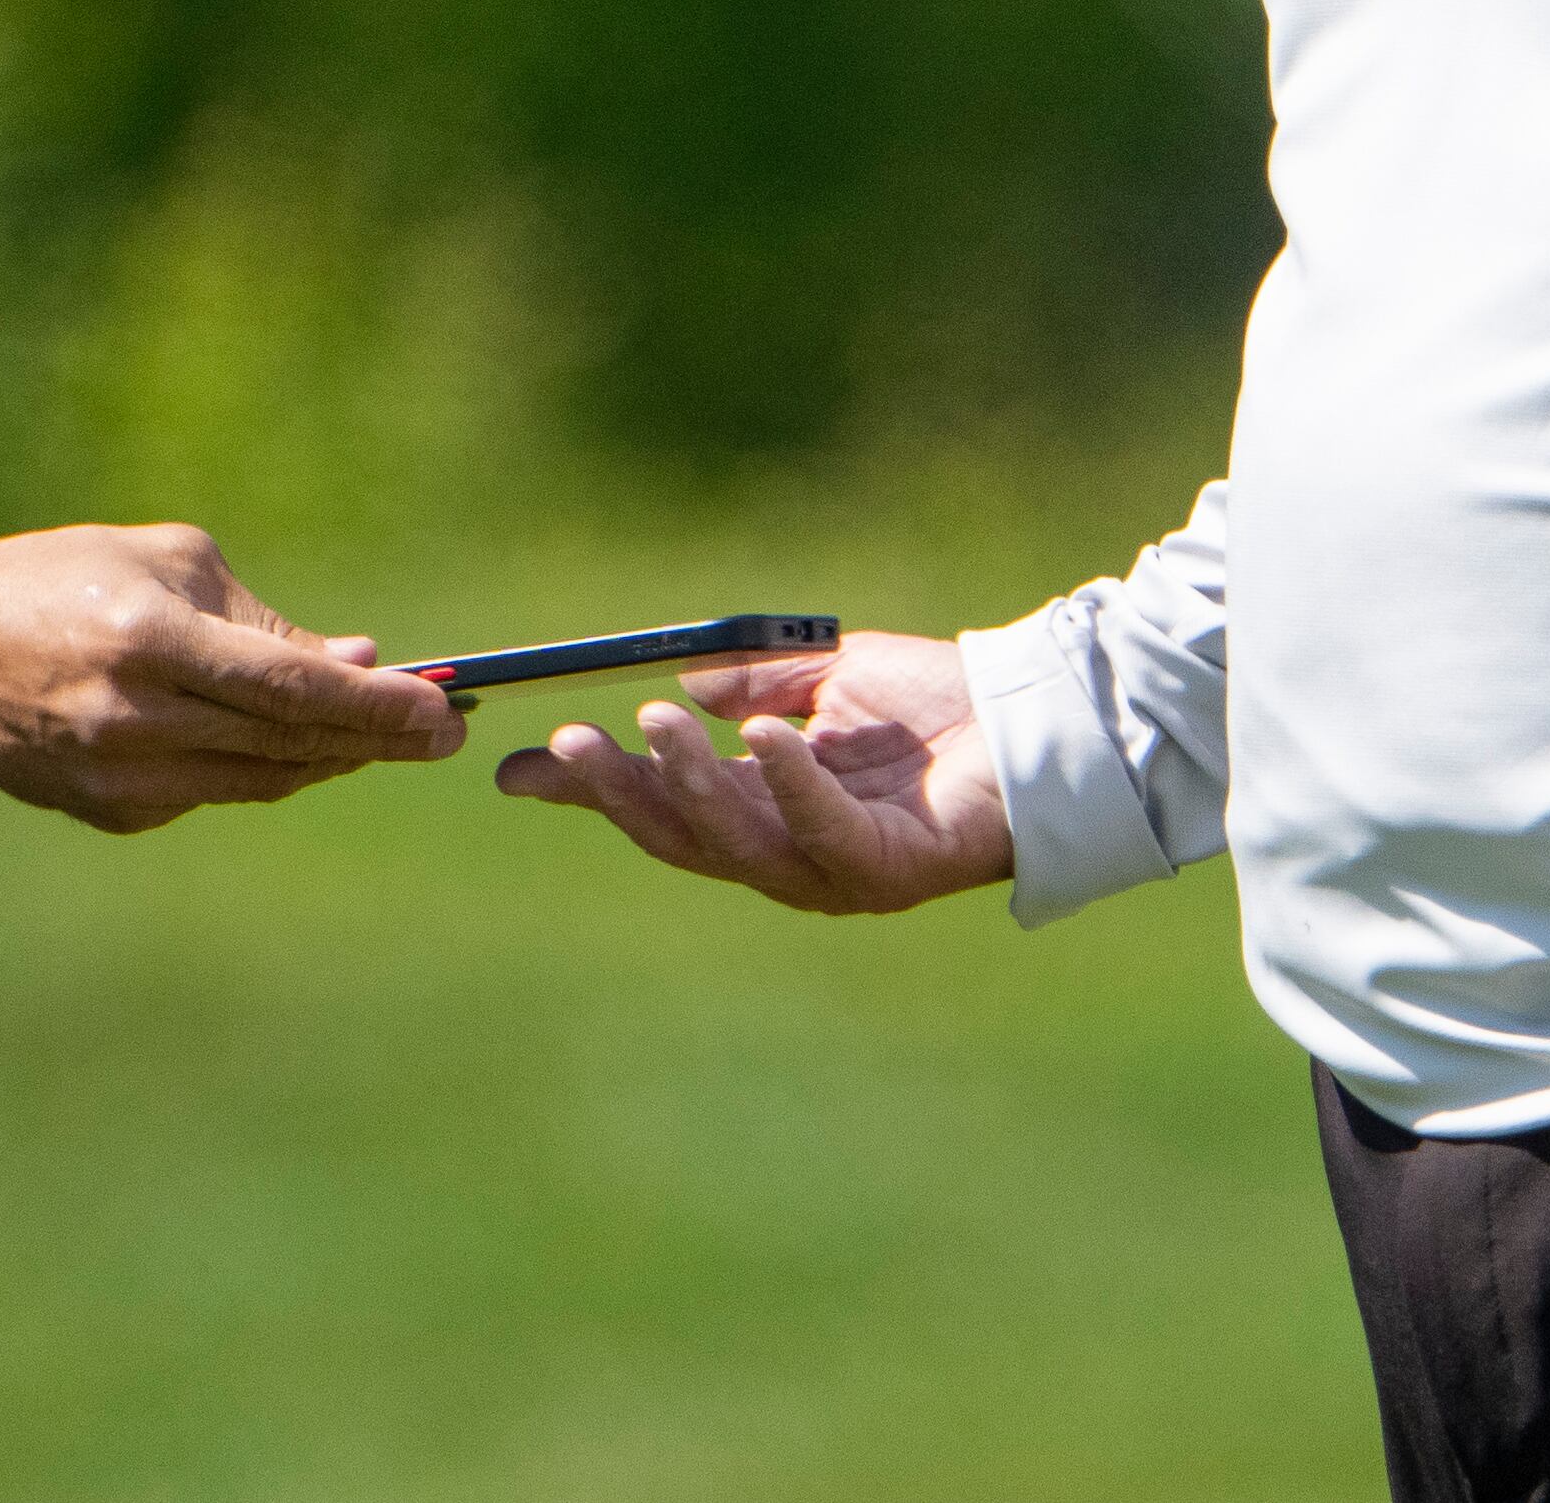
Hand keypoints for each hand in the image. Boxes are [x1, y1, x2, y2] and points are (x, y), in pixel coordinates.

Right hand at [0, 524, 462, 833]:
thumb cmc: (62, 579)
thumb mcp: (168, 564)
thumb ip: (263, 620)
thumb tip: (357, 659)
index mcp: (152, 641)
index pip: (291, 687)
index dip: (375, 705)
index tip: (441, 712)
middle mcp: (136, 719)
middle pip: (288, 745)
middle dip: (374, 740)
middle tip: (441, 732)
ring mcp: (119, 778)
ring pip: (260, 783)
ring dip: (329, 760)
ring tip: (381, 736)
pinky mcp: (108, 814)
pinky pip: (212, 795)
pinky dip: (259, 770)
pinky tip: (286, 744)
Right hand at [489, 627, 1007, 912]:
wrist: (1033, 719)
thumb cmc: (935, 704)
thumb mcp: (821, 678)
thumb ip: (751, 683)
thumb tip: (676, 685)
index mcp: (763, 810)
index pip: (658, 808)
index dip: (589, 790)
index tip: (517, 768)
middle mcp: (788, 853)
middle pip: (679, 836)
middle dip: (618, 791)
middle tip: (570, 740)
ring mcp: (834, 871)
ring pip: (734, 842)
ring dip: (687, 783)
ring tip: (652, 724)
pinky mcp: (886, 871)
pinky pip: (821, 833)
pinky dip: (788, 782)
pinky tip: (765, 736)